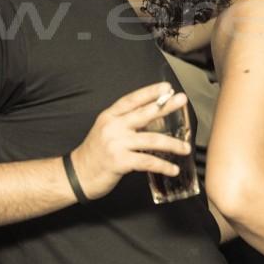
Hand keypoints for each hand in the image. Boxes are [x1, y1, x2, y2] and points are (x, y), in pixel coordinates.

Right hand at [71, 82, 192, 199]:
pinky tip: (173, 169)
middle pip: (144, 114)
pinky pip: (148, 161)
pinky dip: (163, 166)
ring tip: (186, 148)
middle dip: (165, 106)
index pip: (132, 100)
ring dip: (173, 144)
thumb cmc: (95, 154)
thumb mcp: (106, 131)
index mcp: (109, 116)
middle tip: (182, 100)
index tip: (166, 87)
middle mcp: (113, 127)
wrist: (77, 176)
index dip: (150, 92)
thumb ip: (126, 123)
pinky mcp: (120, 162)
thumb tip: (153, 117)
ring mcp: (116, 144)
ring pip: (151, 140)